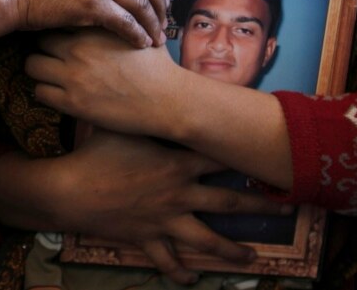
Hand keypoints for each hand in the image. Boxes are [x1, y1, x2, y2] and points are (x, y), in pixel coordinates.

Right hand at [0, 131, 290, 284]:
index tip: (266, 157)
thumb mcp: (125, 124)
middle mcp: (178, 195)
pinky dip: (180, 272)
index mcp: (176, 165)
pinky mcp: (148, 238)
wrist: (75, 190)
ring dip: (231, 251)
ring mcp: (165, 220)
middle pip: (226, 202)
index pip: (218, 159)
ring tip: (252, 257)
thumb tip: (155, 86)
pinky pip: (167, 259)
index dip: (243, 156)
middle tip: (282, 207)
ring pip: (206, 239)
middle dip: (257, 205)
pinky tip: (192, 279)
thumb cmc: (99, 151)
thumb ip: (145, 111)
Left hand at [26, 30, 178, 134]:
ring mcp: (73, 77)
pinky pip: (40, 93)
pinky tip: (59, 92)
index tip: (57, 28)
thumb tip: (110, 6)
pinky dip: (46, 91)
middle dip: (43, 44)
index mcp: (94, 28)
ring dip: (39, 67)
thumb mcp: (137, 31)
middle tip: (50, 51)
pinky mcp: (73, 103)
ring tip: (50, 71)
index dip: (56, 22)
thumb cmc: (157, 64)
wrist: (168, 99)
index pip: (57, 16)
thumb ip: (117, 18)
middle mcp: (78, 49)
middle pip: (38, 38)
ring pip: (31, 65)